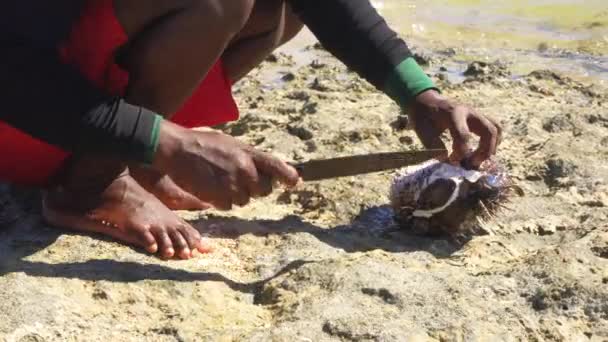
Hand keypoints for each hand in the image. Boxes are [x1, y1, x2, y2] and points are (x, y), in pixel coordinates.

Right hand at [153, 121, 299, 209]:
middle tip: (239, 178)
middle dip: (255, 187)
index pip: (277, 167)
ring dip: (236, 194)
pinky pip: (229, 205)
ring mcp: (233, 185)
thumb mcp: (230, 143)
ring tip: (220, 179)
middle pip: (264, 189)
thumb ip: (249, 156)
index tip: (294, 182)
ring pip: (245, 200)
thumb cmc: (202, 143)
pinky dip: (222, 200)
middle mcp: (245, 170)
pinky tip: (211, 187)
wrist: (177, 149)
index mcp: (248, 153)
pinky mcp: (219, 198)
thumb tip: (266, 167)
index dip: (288, 176)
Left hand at [408, 89, 501, 167]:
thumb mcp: (423, 131)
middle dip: (483, 151)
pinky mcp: (480, 118)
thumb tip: (448, 162)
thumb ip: (435, 147)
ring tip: (479, 160)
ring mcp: (477, 113)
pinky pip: (495, 128)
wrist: (427, 101)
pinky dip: (493, 142)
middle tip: (471, 164)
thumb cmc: (424, 116)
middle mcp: (469, 111)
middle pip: (488, 131)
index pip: (463, 135)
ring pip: (496, 129)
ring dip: (491, 147)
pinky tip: (483, 153)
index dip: (460, 153)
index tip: (452, 162)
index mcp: (452, 113)